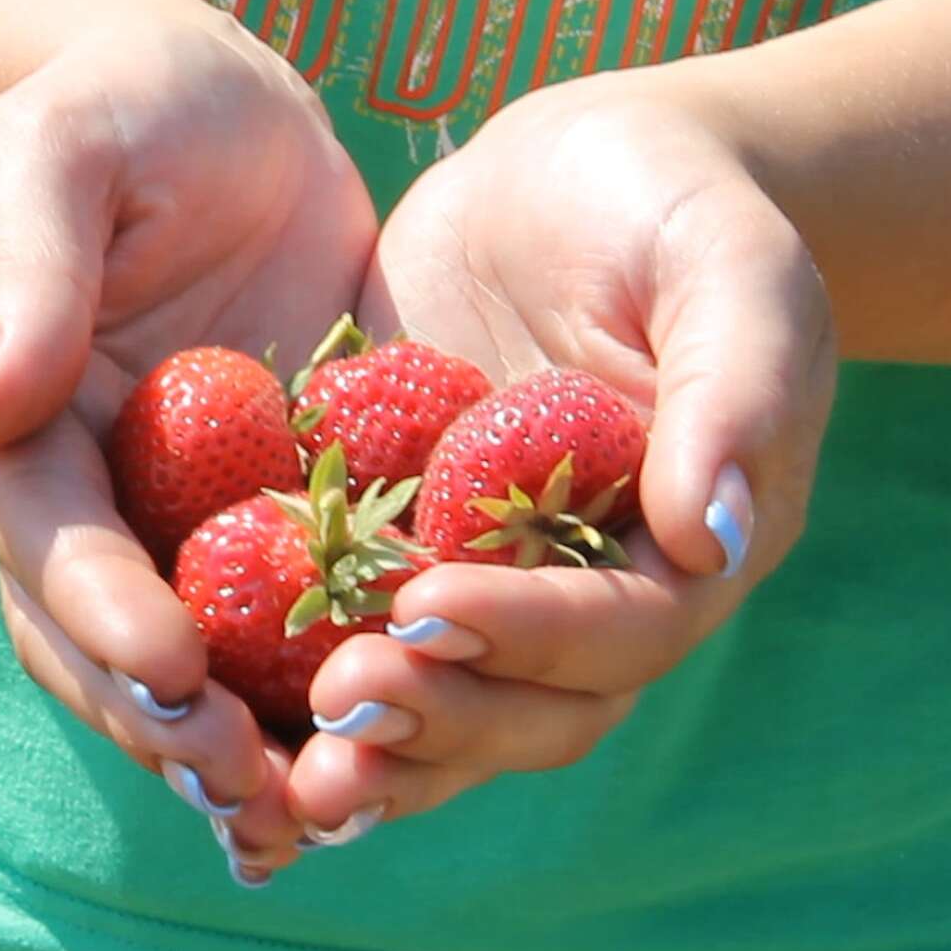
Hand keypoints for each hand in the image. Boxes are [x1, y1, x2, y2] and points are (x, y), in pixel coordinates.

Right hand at [0, 11, 377, 882]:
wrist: (211, 112)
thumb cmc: (119, 106)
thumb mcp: (61, 150)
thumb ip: (23, 264)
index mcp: (7, 418)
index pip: (43, 533)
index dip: (101, 610)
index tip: (175, 672)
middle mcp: (79, 492)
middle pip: (102, 636)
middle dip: (169, 719)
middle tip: (257, 788)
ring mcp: (173, 516)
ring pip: (192, 655)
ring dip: (246, 742)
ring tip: (321, 814)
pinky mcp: (271, 513)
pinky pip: (288, 617)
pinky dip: (320, 692)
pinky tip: (385, 762)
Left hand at [285, 73, 838, 841]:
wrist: (569, 180)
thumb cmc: (673, 207)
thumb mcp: (726, 266)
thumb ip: (736, 389)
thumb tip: (713, 538)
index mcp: (678, 554)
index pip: (615, 633)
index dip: (527, 637)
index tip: (430, 607)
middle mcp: (580, 600)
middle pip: (522, 709)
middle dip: (434, 720)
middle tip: (337, 702)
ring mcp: (479, 587)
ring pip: (433, 706)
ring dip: (365, 748)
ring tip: (283, 771)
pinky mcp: (388, 555)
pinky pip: (342, 641)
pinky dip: (287, 691)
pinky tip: (215, 702)